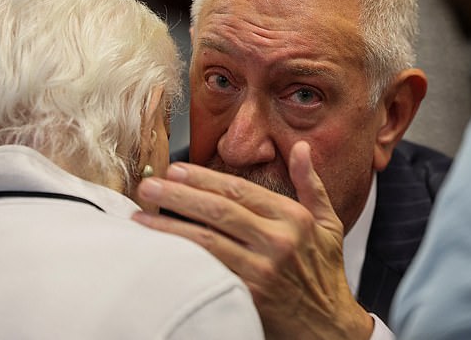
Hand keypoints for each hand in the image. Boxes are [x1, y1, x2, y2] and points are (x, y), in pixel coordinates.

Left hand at [133, 141, 372, 338]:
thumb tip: (299, 148)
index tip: (176, 169)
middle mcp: (277, 241)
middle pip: (218, 211)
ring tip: (141, 215)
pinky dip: (182, 258)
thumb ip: (311, 183)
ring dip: (170, 225)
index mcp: (292, 218)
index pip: (239, 190)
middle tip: (149, 186)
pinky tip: (160, 250)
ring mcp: (262, 270)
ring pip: (207, 241)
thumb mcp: (328, 223)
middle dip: (178, 195)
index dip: (203, 178)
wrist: (329, 328)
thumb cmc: (324, 272)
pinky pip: (208, 271)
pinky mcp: (248, 296)